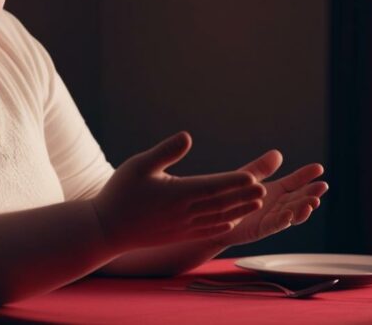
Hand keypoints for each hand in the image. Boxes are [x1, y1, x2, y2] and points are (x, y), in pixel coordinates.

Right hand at [91, 132, 265, 250]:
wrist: (107, 229)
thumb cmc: (120, 193)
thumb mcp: (138, 165)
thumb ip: (164, 152)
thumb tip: (187, 136)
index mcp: (176, 194)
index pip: (212, 187)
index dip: (234, 182)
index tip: (252, 176)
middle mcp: (184, 212)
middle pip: (220, 203)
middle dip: (243, 195)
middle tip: (264, 188)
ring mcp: (182, 227)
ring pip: (217, 217)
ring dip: (238, 210)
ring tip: (256, 202)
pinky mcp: (178, 236)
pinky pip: (206, 230)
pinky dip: (222, 225)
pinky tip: (232, 221)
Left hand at [215, 150, 327, 247]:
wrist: (214, 217)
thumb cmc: (231, 196)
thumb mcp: (248, 177)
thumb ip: (262, 168)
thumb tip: (278, 153)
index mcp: (276, 190)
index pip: (295, 182)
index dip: (306, 175)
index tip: (319, 168)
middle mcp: (277, 204)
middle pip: (299, 198)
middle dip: (311, 193)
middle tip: (322, 187)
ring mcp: (271, 217)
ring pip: (292, 213)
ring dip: (303, 209)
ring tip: (312, 202)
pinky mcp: (261, 229)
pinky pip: (275, 225)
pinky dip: (283, 221)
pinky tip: (290, 215)